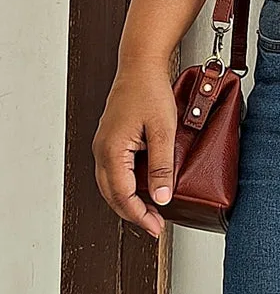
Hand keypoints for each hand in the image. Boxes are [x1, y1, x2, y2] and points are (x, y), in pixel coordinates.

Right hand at [92, 61, 177, 239]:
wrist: (140, 65)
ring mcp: (104, 145)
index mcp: (111, 151)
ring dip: (129, 200)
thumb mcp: (162, 130)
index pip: (123, 196)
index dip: (140, 216)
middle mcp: (102, 151)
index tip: (156, 228)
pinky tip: (142, 185)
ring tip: (150, 210)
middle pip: (113, 195)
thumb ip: (162, 166)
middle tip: (155, 224)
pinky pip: (114, 171)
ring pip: (111, 185)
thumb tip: (161, 197)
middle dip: (133, 213)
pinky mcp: (110, 139)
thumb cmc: (149, 90)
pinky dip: (126, 184)